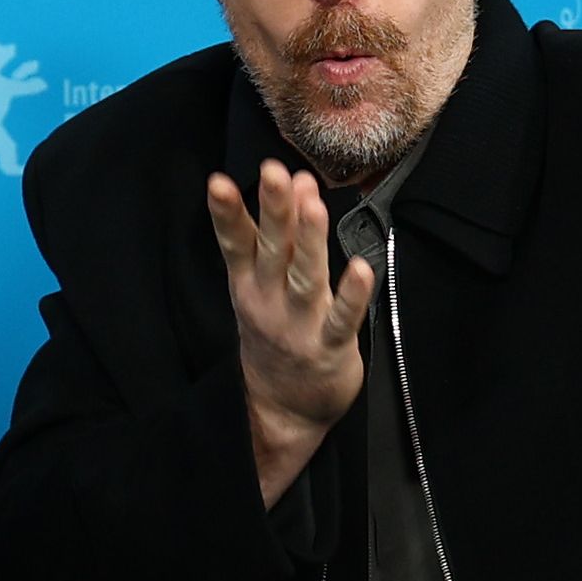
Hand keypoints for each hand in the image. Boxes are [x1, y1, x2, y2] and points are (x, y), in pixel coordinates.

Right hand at [204, 158, 370, 499]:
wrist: (282, 410)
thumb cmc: (275, 335)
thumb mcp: (260, 287)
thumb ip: (274, 236)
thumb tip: (294, 178)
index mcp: (249, 285)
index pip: (236, 244)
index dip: (228, 214)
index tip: (218, 181)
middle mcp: (270, 302)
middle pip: (272, 251)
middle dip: (274, 211)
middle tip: (273, 170)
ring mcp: (300, 325)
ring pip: (305, 276)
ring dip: (309, 239)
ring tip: (312, 202)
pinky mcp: (330, 347)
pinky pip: (343, 319)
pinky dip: (352, 295)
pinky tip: (363, 267)